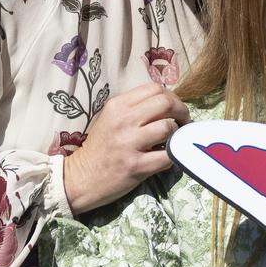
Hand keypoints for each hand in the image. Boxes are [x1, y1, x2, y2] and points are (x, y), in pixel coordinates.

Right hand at [62, 83, 188, 212]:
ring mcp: (129, 144)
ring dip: (177, 134)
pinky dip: (174, 156)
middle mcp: (123, 121)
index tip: (174, 108)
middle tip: (183, 122)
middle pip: (165, 103)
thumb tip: (168, 103)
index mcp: (118, 106)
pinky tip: (168, 157)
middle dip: (181, 111)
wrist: (81, 178)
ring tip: (174, 140)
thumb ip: (135, 108)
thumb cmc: (100, 146)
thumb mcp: (111, 118)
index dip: (172, 97)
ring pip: (168, 128)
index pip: (155, 88)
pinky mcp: (136, 166)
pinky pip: (167, 156)